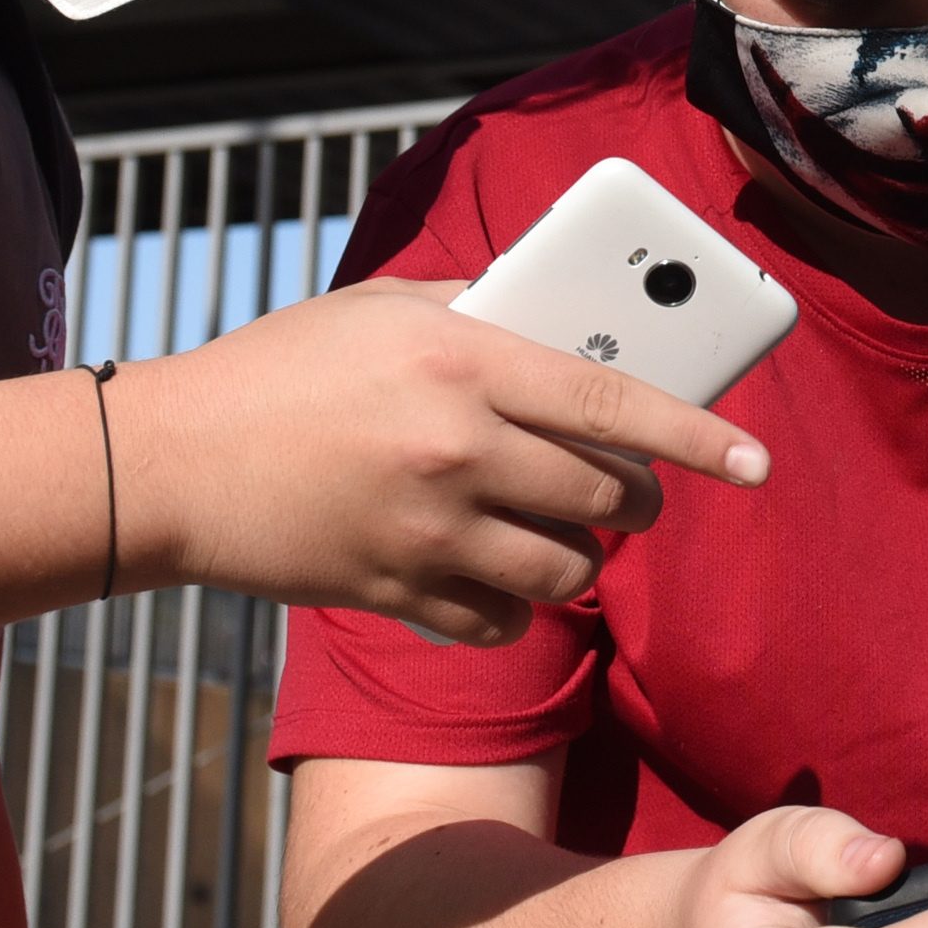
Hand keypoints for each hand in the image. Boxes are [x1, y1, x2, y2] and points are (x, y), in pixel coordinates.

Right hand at [118, 275, 769, 643]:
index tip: (756, 462)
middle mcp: (456, 449)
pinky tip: (493, 574)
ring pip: (568, 567)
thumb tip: (569, 321)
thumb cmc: (283, 370)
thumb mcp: (384, 308)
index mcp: (463, 361)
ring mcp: (427, 530)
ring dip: (580, 555)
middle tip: (630, 492)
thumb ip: (481, 311)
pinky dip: (516, 605)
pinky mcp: (396, 592)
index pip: (615, 401)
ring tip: (557, 530)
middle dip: (637, 500)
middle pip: (607, 496)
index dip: (699, 436)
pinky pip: (504, 620)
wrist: (171, 463)